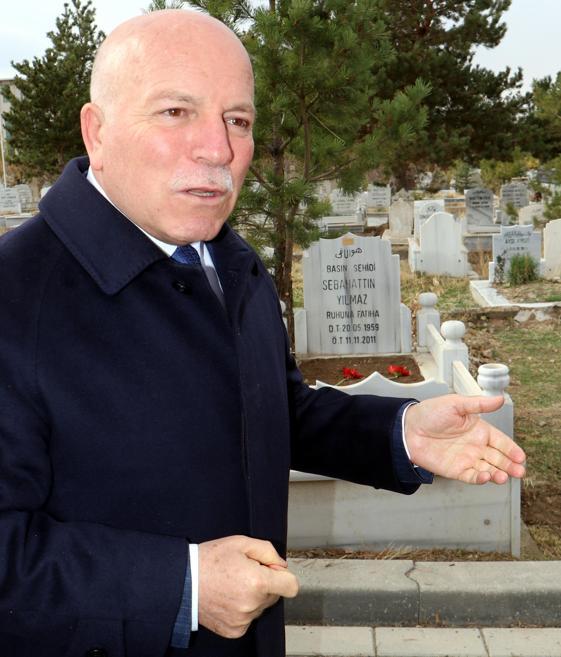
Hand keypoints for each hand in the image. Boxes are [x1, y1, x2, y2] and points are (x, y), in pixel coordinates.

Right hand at [198, 535, 298, 638]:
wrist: (183, 582)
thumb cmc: (209, 560)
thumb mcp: (241, 543)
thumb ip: (267, 551)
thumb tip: (281, 565)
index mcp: (258, 582)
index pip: (291, 586)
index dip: (283, 575)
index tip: (271, 571)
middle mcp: (252, 604)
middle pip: (275, 595)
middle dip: (265, 583)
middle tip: (244, 573)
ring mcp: (243, 620)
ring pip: (261, 607)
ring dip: (253, 596)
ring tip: (232, 584)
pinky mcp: (234, 630)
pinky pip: (248, 618)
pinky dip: (242, 608)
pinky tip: (228, 597)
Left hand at [404, 395, 525, 484]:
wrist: (407, 429)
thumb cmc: (430, 413)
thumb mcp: (455, 404)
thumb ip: (478, 404)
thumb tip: (500, 399)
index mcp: (478, 430)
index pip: (501, 441)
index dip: (511, 449)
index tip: (521, 457)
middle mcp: (475, 445)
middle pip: (498, 458)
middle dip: (510, 465)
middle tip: (519, 471)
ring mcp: (466, 458)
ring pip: (488, 469)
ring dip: (498, 474)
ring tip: (503, 476)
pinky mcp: (455, 470)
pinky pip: (471, 476)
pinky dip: (480, 478)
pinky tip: (485, 477)